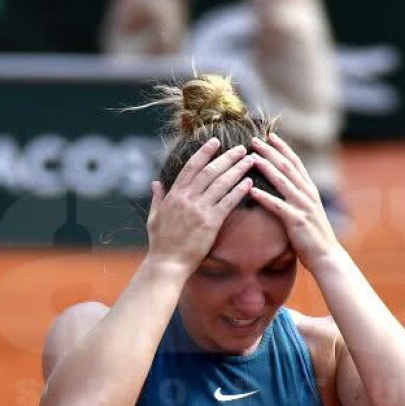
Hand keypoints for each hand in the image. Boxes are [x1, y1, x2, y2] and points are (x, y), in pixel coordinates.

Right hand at [145, 137, 254, 275]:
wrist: (167, 264)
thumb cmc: (160, 243)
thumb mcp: (154, 217)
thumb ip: (157, 198)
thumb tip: (155, 183)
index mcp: (174, 195)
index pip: (191, 167)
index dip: (204, 152)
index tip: (215, 141)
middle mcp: (187, 198)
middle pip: (210, 171)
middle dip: (227, 157)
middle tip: (242, 148)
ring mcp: (199, 210)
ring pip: (221, 183)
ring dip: (237, 169)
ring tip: (250, 160)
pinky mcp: (210, 223)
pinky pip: (227, 202)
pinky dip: (239, 191)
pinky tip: (249, 182)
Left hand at [247, 133, 341, 270]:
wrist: (326, 256)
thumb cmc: (313, 236)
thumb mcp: (307, 211)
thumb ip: (297, 197)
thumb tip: (283, 187)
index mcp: (310, 189)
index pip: (296, 162)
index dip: (282, 147)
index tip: (269, 135)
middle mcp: (307, 194)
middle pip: (287, 166)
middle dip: (270, 151)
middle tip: (254, 140)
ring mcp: (303, 206)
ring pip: (282, 181)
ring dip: (266, 167)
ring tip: (251, 158)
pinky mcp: (297, 221)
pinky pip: (278, 206)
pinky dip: (264, 196)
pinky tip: (251, 190)